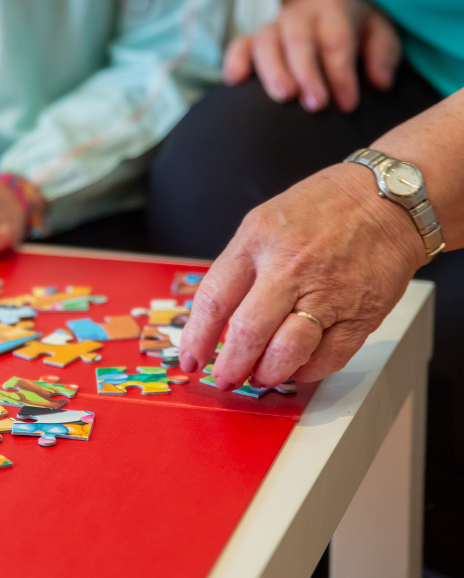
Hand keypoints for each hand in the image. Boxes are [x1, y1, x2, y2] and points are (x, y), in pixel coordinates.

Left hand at [178, 163, 423, 387]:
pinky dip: (307, 371)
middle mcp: (289, 268)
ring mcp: (327, 293)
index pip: (214, 300)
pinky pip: (328, 358)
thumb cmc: (323, 209)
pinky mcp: (360, 314)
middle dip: (230, 365)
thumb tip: (216, 318)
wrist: (387, 199)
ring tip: (259, 377)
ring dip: (267, 374)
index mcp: (257, 243)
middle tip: (224, 378)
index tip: (190, 358)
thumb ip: (240, 268)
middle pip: (247, 332)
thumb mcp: (263, 223)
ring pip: (287, 352)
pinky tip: (297, 368)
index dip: (196, 337)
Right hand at [224, 0, 400, 112]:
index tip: (347, 105)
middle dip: (307, 74)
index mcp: (333, 8)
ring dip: (273, 71)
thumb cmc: (355, 30)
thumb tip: (380, 82)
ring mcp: (273, 25)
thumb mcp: (379, 34)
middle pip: (299, 41)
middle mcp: (299, 13)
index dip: (341, 74)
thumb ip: (384, 55)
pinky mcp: (253, 39)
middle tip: (316, 105)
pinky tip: (236, 82)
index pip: (336, 41)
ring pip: (266, 42)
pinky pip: (239, 46)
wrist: (326, 10)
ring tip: (283, 97)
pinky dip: (235, 62)